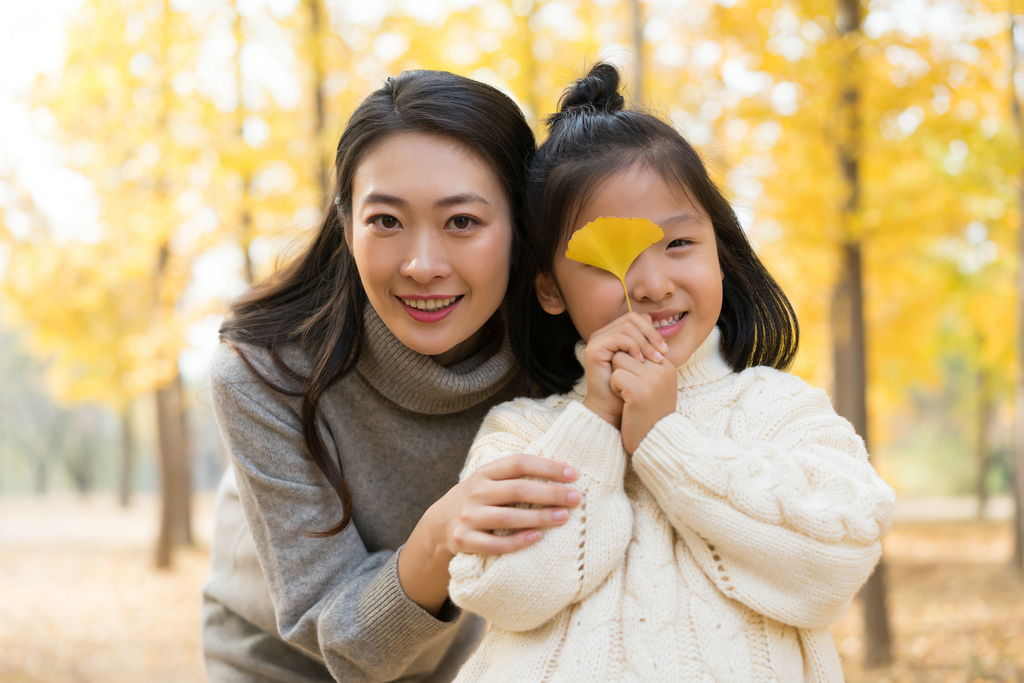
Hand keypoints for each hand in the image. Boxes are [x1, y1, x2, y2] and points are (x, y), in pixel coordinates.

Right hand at [398, 453, 579, 613]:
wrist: (439, 525)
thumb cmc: (479, 499)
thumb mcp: (490, 481)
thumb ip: (516, 475)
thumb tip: (562, 471)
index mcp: (485, 472)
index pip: (519, 463)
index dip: (547, 467)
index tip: (573, 473)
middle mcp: (475, 492)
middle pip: (518, 490)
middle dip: (550, 493)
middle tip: (576, 498)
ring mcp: (468, 517)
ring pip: (508, 518)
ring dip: (539, 517)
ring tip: (564, 517)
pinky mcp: (464, 541)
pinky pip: (495, 544)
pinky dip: (518, 541)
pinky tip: (538, 537)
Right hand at [582, 312, 668, 427]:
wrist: (613, 408)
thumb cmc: (629, 387)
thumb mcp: (642, 360)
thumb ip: (646, 340)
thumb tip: (651, 317)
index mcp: (613, 334)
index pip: (635, 318)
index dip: (652, 330)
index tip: (664, 350)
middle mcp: (602, 334)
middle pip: (631, 318)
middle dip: (650, 334)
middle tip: (662, 353)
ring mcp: (596, 340)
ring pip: (626, 326)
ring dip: (644, 342)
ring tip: (652, 360)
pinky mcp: (594, 349)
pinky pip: (618, 337)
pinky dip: (633, 347)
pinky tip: (639, 361)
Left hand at [610, 350, 676, 454]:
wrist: (652, 442)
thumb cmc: (647, 412)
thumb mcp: (652, 383)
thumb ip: (643, 362)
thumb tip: (631, 337)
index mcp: (667, 365)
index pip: (636, 347)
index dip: (628, 366)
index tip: (636, 386)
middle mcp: (663, 369)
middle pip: (626, 351)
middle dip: (621, 369)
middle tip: (632, 392)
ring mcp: (653, 379)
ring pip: (619, 359)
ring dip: (617, 378)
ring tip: (629, 396)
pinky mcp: (639, 390)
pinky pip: (615, 375)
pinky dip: (615, 388)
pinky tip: (626, 402)